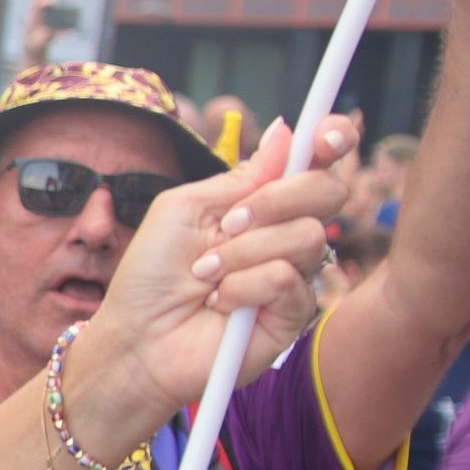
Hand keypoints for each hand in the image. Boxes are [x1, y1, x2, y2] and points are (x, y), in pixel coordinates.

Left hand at [76, 122, 360, 433]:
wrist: (138, 337)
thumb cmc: (153, 273)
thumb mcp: (186, 208)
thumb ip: (240, 177)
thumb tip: (286, 132)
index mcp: (262, 202)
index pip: (315, 163)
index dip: (331, 140)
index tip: (326, 135)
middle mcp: (286, 233)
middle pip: (327, 191)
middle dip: (277, 199)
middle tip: (229, 222)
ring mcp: (295, 273)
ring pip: (308, 237)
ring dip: (243, 252)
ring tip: (205, 273)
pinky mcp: (293, 314)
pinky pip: (288, 280)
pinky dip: (245, 285)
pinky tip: (220, 302)